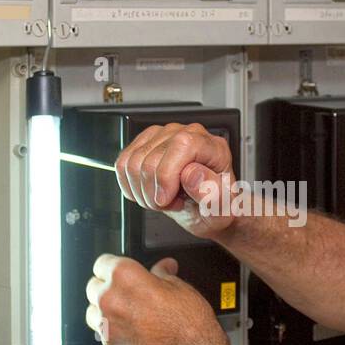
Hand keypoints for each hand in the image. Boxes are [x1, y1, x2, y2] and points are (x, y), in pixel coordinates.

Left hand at [85, 254, 230, 344]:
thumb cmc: (189, 325)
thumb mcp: (181, 288)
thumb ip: (163, 274)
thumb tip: (163, 268)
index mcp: (125, 276)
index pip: (102, 262)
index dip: (113, 266)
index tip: (120, 270)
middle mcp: (110, 298)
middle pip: (93, 286)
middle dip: (107, 287)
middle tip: (127, 293)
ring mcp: (107, 324)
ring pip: (93, 310)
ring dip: (105, 309)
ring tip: (127, 313)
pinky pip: (103, 333)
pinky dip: (112, 331)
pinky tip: (131, 331)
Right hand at [114, 122, 236, 237]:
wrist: (208, 209)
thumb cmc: (217, 207)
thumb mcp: (222, 208)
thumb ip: (211, 192)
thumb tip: (192, 174)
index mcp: (211, 147)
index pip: (181, 146)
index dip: (166, 176)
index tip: (166, 199)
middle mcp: (188, 135)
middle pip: (150, 159)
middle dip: (154, 192)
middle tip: (171, 202)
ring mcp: (164, 137)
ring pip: (132, 163)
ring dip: (142, 190)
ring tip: (163, 197)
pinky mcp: (146, 144)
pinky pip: (122, 163)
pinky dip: (131, 186)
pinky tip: (151, 191)